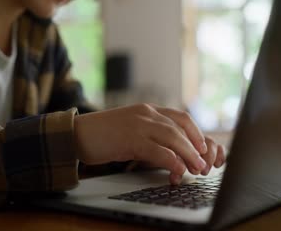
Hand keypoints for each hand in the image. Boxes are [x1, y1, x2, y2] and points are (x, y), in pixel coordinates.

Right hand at [74, 104, 225, 183]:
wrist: (76, 133)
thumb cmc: (103, 134)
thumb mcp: (131, 129)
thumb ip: (150, 134)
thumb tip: (170, 152)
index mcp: (148, 110)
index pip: (181, 117)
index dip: (196, 132)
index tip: (203, 148)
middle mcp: (146, 113)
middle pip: (181, 127)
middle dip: (196, 147)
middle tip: (203, 164)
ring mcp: (139, 124)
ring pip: (173, 137)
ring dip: (189, 154)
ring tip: (197, 168)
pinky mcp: (131, 139)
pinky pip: (158, 150)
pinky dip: (172, 160)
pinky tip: (178, 170)